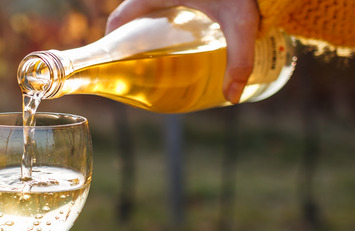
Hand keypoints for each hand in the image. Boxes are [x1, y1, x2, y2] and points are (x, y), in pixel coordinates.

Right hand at [106, 0, 260, 102]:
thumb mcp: (241, 21)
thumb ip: (239, 59)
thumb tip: (233, 97)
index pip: (120, 19)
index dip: (113, 42)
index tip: (118, 63)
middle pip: (134, 17)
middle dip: (135, 41)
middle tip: (145, 65)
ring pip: (152, 9)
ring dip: (152, 29)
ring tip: (163, 54)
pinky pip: (167, 2)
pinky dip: (168, 17)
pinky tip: (185, 33)